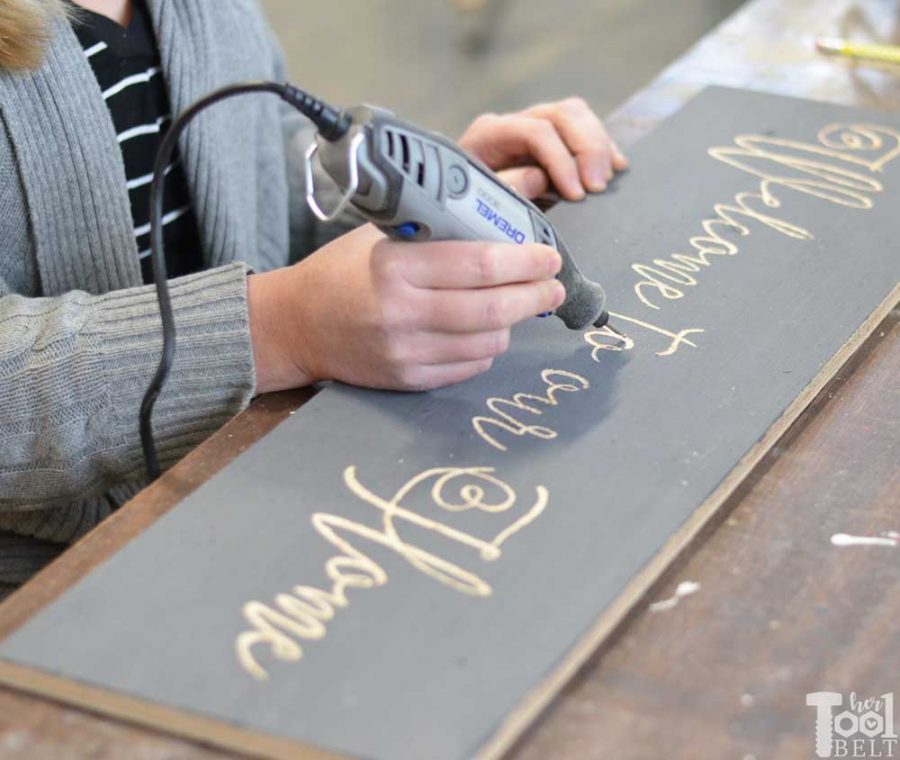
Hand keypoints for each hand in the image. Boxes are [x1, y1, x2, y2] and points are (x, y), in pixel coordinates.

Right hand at [248, 224, 564, 392]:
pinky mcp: (409, 379)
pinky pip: (470, 366)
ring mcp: (405, 351)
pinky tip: (486, 329)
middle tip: (553, 285)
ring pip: (488, 342)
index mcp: (394, 265)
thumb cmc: (347, 269)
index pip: (479, 263)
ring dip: (513, 321)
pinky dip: (488, 347)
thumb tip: (518, 188)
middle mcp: (400, 312)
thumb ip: (449, 216)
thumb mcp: (388, 231)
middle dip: (535, 295)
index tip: (548, 255)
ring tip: (518, 303)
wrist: (299, 324)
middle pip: (493, 308)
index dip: (525, 260)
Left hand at [458, 97, 627, 200]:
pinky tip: (615, 167)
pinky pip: (582, 129)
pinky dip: (601, 146)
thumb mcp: (475, 204)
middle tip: (597, 187)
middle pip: (561, 115)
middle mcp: (511, 124)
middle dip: (587, 149)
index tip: (577, 194)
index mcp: (489, 134)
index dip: (562, 160)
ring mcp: (530, 128)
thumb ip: (506, 189)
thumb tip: (540, 177)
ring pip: (575, 115)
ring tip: (607, 179)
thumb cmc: (459, 212)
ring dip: (598, 145)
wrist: (451, 215)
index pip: (536, 132)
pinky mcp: (548, 142)